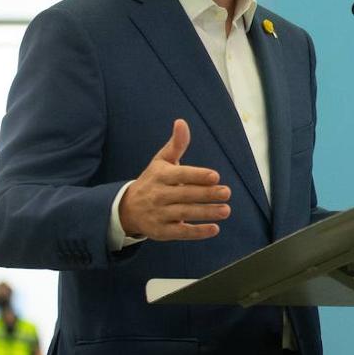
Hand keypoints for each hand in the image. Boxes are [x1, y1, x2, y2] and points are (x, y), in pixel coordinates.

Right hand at [119, 119, 230, 240]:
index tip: (215, 176)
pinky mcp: (161, 232)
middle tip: (227, 193)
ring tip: (226, 210)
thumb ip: (176, 144)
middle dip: (207, 194)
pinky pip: (180, 232)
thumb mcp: (161, 162)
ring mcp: (159, 214)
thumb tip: (181, 122)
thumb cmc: (152, 181)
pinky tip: (214, 229)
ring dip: (206, 212)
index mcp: (160, 176)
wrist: (127, 208)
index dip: (197, 176)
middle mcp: (158, 195)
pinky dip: (197, 232)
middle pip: (185, 195)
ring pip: (185, 213)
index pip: (180, 175)